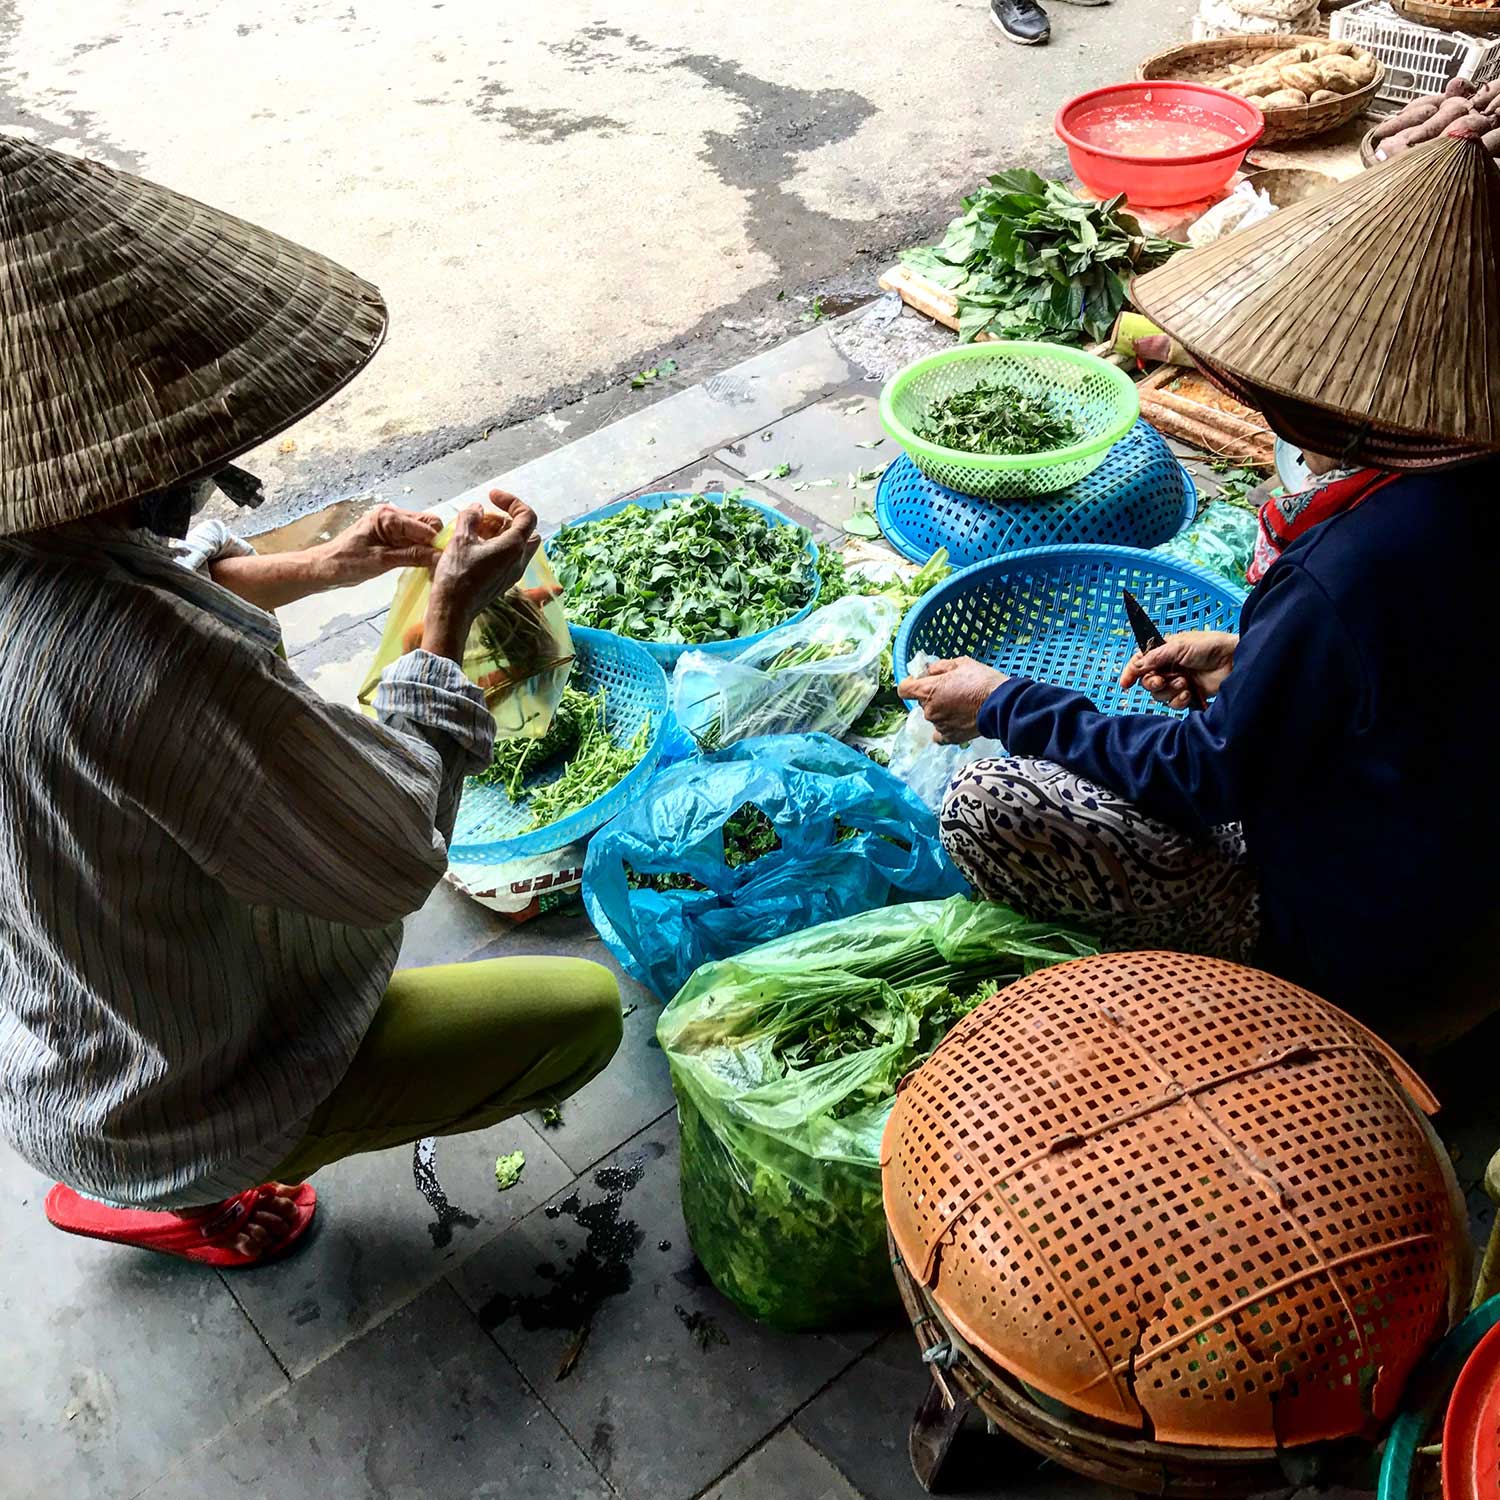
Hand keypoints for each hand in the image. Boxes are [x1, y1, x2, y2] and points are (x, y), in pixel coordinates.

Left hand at [315, 504, 443, 586]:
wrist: (324, 568)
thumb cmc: (346, 563)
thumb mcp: (382, 561)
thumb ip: (412, 556)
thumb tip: (440, 556)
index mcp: (388, 516)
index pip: (426, 525)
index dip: (438, 543)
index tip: (446, 561)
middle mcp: (392, 515)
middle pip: (428, 524)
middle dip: (435, 543)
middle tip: (438, 564)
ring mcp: (391, 524)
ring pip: (423, 532)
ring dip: (428, 547)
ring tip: (430, 566)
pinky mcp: (390, 535)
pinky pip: (413, 539)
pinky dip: (419, 550)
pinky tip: (420, 563)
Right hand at [423, 490, 539, 659]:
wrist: (453, 611)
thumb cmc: (457, 575)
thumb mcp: (460, 539)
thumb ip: (470, 518)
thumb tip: (476, 508)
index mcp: (514, 547)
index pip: (527, 515)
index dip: (511, 501)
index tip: (492, 496)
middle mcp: (519, 560)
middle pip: (525, 531)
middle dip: (506, 519)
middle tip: (484, 519)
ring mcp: (513, 573)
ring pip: (516, 545)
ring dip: (499, 533)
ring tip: (474, 532)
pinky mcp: (503, 582)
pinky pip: (507, 558)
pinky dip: (495, 547)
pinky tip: (473, 547)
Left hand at [896, 656, 1007, 744]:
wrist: (1001, 704)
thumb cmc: (981, 680)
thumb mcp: (960, 663)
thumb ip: (939, 666)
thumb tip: (929, 670)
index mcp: (927, 691)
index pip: (904, 689)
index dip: (910, 683)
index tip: (920, 680)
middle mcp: (929, 711)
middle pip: (922, 702)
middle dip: (932, 695)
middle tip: (952, 689)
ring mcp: (939, 725)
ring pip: (933, 716)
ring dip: (941, 710)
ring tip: (961, 705)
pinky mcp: (950, 737)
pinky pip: (940, 734)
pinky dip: (945, 728)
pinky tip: (956, 721)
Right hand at [1120, 630, 1237, 708]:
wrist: (1235, 660)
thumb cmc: (1210, 646)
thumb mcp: (1180, 646)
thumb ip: (1156, 656)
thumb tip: (1137, 666)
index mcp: (1164, 652)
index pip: (1141, 663)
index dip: (1130, 673)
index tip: (1125, 683)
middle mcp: (1169, 667)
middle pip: (1147, 682)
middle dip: (1152, 683)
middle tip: (1160, 680)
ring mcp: (1179, 681)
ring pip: (1160, 694)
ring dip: (1169, 690)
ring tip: (1184, 683)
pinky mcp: (1189, 695)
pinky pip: (1174, 703)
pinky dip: (1179, 700)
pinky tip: (1189, 693)